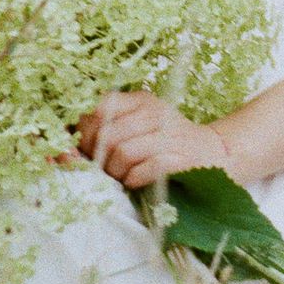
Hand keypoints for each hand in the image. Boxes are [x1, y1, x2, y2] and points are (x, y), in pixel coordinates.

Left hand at [74, 91, 233, 189]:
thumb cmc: (168, 144)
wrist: (217, 155)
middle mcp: (155, 112)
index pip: (98, 108)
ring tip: (123, 177)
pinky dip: (133, 180)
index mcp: (140, 100)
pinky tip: (137, 182)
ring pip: (121, 152)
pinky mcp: (181, 158)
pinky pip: (143, 169)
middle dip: (98, 158)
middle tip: (106, 169)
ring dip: (116, 172)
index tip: (85, 150)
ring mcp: (169, 134)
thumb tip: (65, 144)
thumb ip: (108, 128)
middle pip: (106, 134)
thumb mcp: (140, 125)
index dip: (83, 133)